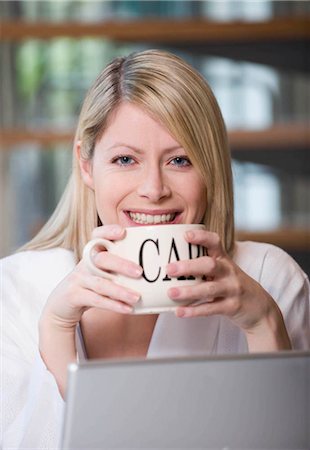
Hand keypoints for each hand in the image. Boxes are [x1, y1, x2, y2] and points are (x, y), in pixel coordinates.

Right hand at [39, 224, 141, 396]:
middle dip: (122, 265)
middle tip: (140, 272)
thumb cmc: (90, 286)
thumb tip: (153, 270)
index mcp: (92, 254)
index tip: (123, 232)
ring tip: (137, 297)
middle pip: (102, 259)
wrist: (61, 304)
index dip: (108, 231)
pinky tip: (127, 309)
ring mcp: (78, 279)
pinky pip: (95, 299)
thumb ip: (118, 268)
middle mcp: (84, 263)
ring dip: (120, 290)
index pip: (97, 235)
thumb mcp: (101, 272)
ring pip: (100, 283)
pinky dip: (112, 305)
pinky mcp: (74, 295)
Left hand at [166, 229, 290, 350]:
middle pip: (210, 265)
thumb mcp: (224, 270)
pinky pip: (211, 308)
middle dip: (188, 267)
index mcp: (224, 259)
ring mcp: (232, 289)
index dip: (201, 237)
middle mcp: (229, 272)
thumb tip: (169, 263)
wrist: (260, 307)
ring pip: (209, 289)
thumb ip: (203, 266)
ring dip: (188, 291)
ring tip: (171, 293)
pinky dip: (194, 311)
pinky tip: (179, 311)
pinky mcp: (232, 307)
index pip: (215, 242)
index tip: (186, 235)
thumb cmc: (233, 285)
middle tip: (169, 269)